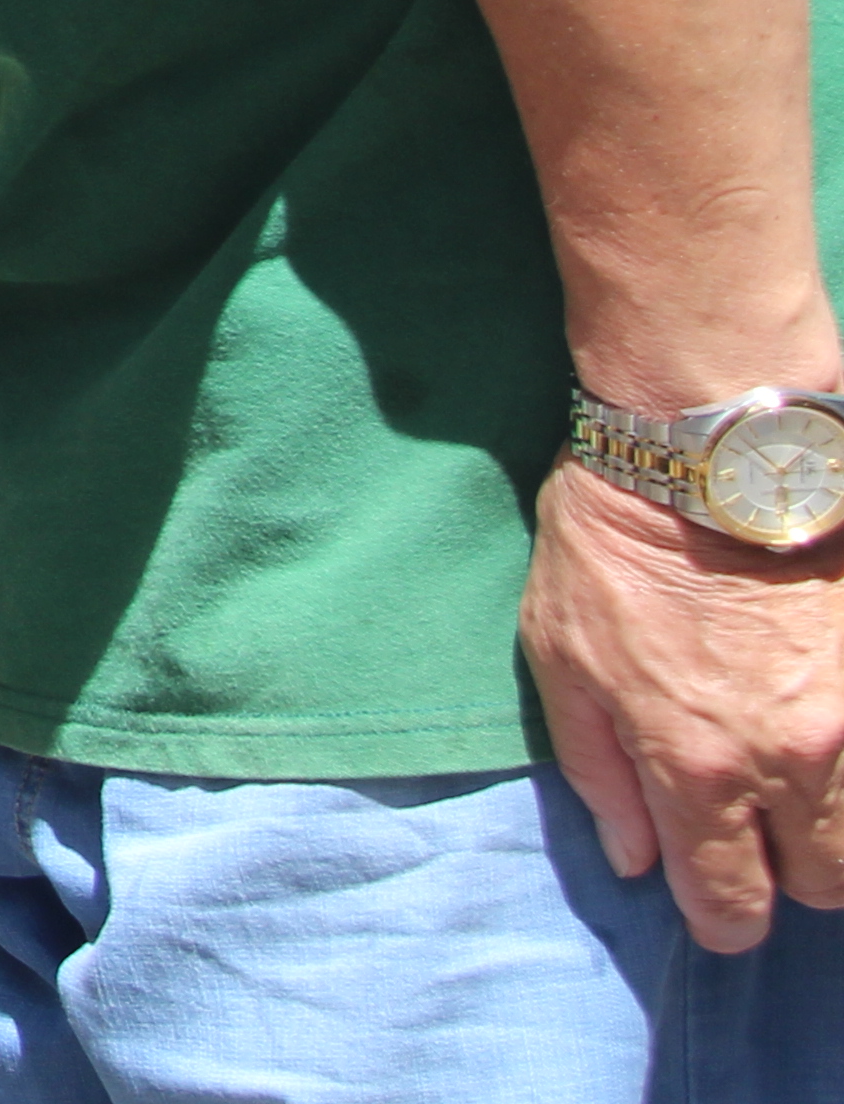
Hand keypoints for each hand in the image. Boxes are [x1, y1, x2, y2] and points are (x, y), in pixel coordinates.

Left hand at [525, 456, 843, 951]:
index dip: (722, 920)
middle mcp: (788, 759)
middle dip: (787, 875)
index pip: (729, 901)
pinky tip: (817, 728)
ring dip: (832, 828)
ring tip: (793, 789)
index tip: (716, 910)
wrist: (713, 456)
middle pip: (821, 884)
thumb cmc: (614, 549)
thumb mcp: (561, 656)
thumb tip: (635, 860)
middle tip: (757, 835)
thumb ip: (599, 771)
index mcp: (695, 765)